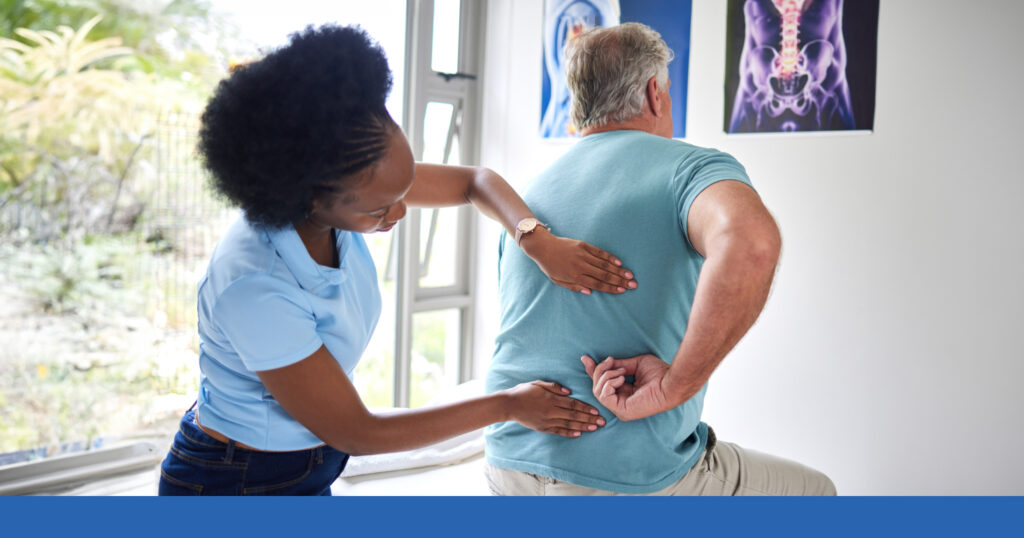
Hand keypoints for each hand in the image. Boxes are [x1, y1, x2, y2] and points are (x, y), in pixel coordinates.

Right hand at [503, 380, 605, 437]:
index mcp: (551, 399)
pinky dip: (569, 433)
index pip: (572, 404)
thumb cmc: (524, 391)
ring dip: (583, 426)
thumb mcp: (538, 383)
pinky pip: (558, 431)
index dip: (586, 408)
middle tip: (602, 422)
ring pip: (568, 424)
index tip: (597, 411)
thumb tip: (569, 391)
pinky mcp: (543, 428)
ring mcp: (547, 421)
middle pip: (573, 415)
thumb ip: (554, 387)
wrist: (509, 405)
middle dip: (589, 419)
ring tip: (594, 428)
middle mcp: (550, 411)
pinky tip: (579, 434)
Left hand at [521, 228, 637, 294]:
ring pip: (604, 264)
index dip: (611, 288)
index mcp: (575, 276)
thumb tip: (590, 292)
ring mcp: (583, 254)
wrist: (543, 246)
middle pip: (604, 275)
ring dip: (619, 270)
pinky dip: (610, 257)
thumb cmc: (550, 266)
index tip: (622, 291)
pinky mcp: (584, 245)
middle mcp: (581, 266)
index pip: (597, 284)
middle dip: (620, 280)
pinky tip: (619, 263)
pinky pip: (599, 252)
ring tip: (630, 275)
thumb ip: (574, 287)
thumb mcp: (558, 281)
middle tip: (633, 285)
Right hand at [581, 354, 671, 420]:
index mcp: (624, 393)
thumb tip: (603, 361)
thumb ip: (618, 366)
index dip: (593, 371)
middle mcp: (621, 403)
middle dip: (599, 371)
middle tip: (610, 361)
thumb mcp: (633, 365)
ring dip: (606, 376)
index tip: (585, 358)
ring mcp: (620, 409)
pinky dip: (609, 384)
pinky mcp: (622, 411)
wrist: (670, 382)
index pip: (602, 384)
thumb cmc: (658, 373)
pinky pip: (604, 396)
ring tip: (622, 372)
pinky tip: (622, 379)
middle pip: (596, 387)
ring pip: (598, 391)